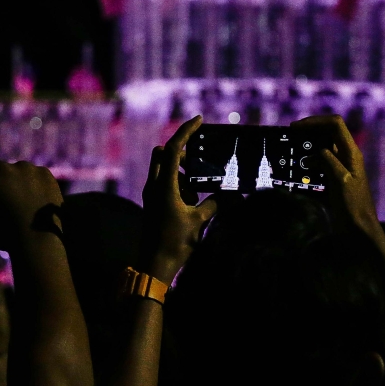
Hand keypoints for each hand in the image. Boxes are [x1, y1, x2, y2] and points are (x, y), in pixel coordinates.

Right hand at [0, 132, 63, 248]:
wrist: (40, 243)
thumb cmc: (3, 235)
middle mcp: (2, 169)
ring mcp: (25, 169)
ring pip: (15, 171)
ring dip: (14, 181)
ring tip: (19, 204)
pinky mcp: (44, 173)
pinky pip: (34, 174)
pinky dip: (32, 184)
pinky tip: (34, 201)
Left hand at [140, 116, 215, 282]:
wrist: (153, 265)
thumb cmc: (175, 243)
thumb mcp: (199, 221)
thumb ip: (216, 204)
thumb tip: (233, 194)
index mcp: (163, 185)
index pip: (172, 149)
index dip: (185, 131)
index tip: (199, 120)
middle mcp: (153, 185)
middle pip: (162, 154)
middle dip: (180, 151)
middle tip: (199, 160)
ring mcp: (151, 194)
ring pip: (163, 169)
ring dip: (181, 172)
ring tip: (199, 190)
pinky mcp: (153, 203)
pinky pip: (165, 184)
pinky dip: (179, 185)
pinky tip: (193, 202)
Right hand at [292, 115, 378, 234]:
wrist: (359, 229)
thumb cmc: (353, 206)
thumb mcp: (340, 181)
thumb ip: (329, 161)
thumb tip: (317, 150)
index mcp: (351, 152)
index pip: (335, 124)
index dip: (314, 121)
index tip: (295, 128)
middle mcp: (347, 155)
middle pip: (329, 130)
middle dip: (310, 129)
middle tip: (290, 136)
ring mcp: (342, 164)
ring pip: (324, 144)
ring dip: (308, 143)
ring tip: (291, 149)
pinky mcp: (335, 175)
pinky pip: (321, 159)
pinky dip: (309, 158)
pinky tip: (299, 166)